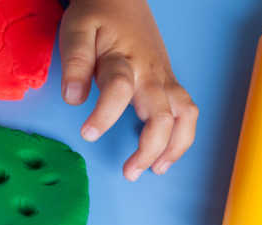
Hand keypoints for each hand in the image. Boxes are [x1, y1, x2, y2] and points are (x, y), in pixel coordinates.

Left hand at [59, 0, 198, 180]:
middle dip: (149, 148)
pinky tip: (169, 152)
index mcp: (124, 59)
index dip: (104, 115)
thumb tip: (74, 98)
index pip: (119, 90)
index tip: (87, 134)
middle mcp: (151, 72)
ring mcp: (164, 77)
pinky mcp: (169, 81)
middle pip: (162, 114)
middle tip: (128, 172)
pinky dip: (183, 135)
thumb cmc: (97, 16)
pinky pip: (187, 110)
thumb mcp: (76, 31)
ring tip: (155, 170)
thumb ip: (75, 63)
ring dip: (174, 146)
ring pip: (185, 115)